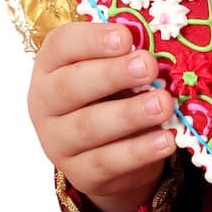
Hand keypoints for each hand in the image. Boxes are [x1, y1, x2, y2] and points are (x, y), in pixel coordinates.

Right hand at [27, 22, 176, 211]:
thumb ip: (126, 56)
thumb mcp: (113, 69)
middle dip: (112, 74)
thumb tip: (156, 47)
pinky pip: (108, 162)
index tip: (126, 37)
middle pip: (71, 86)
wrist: (106, 151)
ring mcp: (58, 142)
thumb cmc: (111, 93)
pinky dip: (139, 151)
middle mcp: (46, 103)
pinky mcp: (81, 173)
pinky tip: (165, 140)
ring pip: (89, 127)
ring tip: (163, 104)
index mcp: (50, 65)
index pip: (60, 46)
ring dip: (129, 114)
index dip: (91, 40)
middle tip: (147, 66)